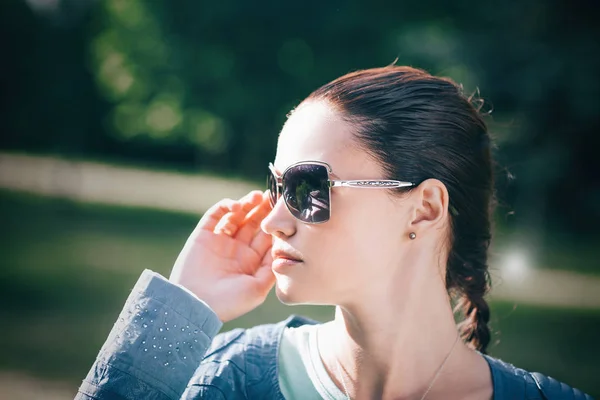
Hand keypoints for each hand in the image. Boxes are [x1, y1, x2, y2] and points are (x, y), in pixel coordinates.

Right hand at [169, 190, 274, 321]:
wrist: (195, 305)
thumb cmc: (229, 302)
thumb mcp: (258, 289)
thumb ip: (271, 269)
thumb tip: (283, 250)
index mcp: (251, 262)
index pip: (266, 238)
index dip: (275, 225)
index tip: (284, 211)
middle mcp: (236, 250)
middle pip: (253, 223)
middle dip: (263, 210)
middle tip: (272, 196)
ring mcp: (219, 241)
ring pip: (236, 216)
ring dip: (247, 204)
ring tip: (257, 196)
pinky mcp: (203, 235)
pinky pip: (215, 214)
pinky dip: (226, 206)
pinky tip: (237, 206)